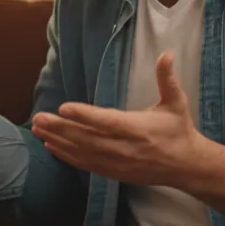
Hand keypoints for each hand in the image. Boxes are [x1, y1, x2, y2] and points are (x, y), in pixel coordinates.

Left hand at [30, 50, 212, 187]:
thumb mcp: (176, 102)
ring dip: (58, 140)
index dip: (85, 115)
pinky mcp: (114, 172)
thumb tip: (167, 53)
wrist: (187, 166)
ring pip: (83, 152)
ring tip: (37, 128)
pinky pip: (86, 164)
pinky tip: (51, 145)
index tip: (64, 108)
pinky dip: (67, 155)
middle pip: (87, 139)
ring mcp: (118, 163)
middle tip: (38, 117)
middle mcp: (125, 148)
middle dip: (61, 128)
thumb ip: (167, 78)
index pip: (108, 122)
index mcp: (139, 129)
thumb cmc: (179, 130)